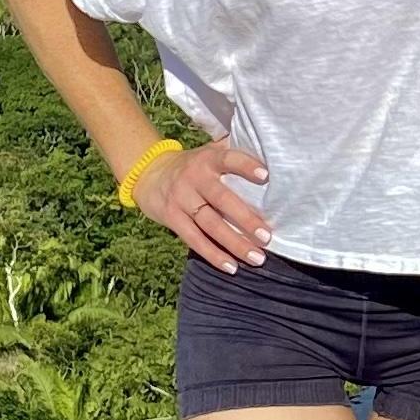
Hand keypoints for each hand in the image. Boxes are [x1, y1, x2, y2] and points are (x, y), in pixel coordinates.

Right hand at [142, 137, 273, 273]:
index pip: (228, 159)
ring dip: (234, 243)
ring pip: (210, 224)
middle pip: (222, 200)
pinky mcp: (172, 218)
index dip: (246, 166)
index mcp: (208, 159)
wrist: (149, 174)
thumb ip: (233, 151)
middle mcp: (194, 178)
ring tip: (257, 258)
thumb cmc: (193, 165)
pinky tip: (231, 267)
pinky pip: (194, 239)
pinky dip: (213, 255)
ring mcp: (181, 199)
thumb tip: (270, 151)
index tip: (265, 176)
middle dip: (246, 219)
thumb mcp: (209, 152)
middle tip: (267, 237)